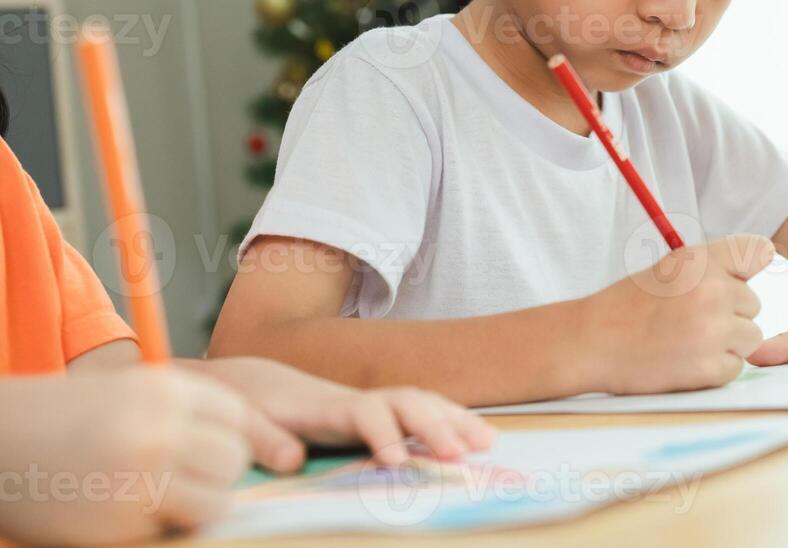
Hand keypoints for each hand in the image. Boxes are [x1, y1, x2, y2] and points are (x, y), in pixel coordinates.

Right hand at [0, 366, 252, 544]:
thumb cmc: (61, 420)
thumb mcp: (128, 395)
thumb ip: (182, 413)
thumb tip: (246, 449)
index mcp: (163, 389)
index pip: (236, 415)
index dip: (230, 436)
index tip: (211, 449)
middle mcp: (159, 428)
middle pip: (232, 457)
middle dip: (217, 472)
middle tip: (185, 477)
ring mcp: (142, 477)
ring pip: (217, 499)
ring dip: (199, 504)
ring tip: (165, 499)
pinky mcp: (122, 522)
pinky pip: (174, 529)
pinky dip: (163, 526)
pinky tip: (129, 512)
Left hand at [194, 357, 494, 468]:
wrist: (252, 381)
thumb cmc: (246, 404)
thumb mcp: (244, 420)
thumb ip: (264, 438)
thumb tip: (291, 461)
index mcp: (325, 406)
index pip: (365, 413)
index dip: (383, 434)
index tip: (395, 463)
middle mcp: (356, 401)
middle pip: (406, 402)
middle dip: (435, 426)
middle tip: (460, 455)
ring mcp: (370, 405)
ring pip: (421, 403)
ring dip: (455, 420)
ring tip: (487, 443)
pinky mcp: (376, 415)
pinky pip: (421, 413)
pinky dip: (451, 421)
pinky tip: (475, 437)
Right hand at [578, 233, 773, 393]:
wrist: (593, 342)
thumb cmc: (629, 304)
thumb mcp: (671, 267)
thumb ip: (714, 264)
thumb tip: (767, 256)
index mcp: (702, 259)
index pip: (758, 250)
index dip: (748, 268)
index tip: (735, 278)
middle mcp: (713, 291)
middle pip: (754, 304)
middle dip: (730, 314)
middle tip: (691, 319)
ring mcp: (713, 331)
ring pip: (751, 337)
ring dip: (727, 343)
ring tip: (689, 340)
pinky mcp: (710, 367)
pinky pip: (735, 367)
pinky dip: (715, 369)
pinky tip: (685, 360)